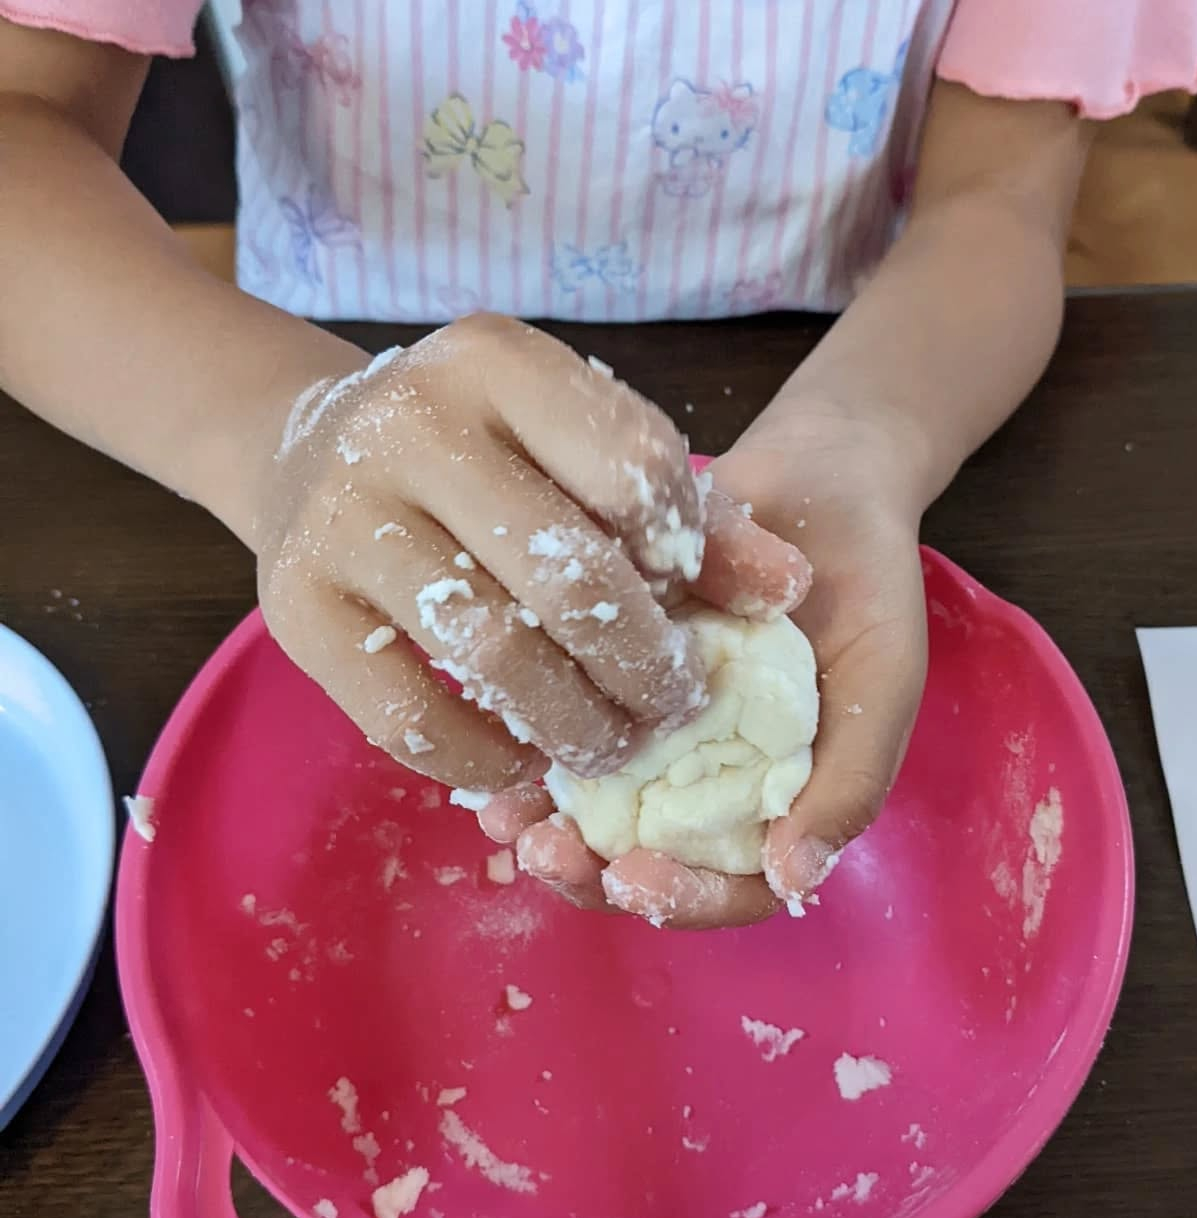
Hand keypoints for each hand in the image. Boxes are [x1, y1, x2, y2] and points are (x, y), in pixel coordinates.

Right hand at [252, 316, 808, 794]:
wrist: (311, 449)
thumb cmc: (482, 456)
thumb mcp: (579, 448)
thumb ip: (688, 515)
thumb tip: (785, 591)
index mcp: (498, 361)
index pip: (635, 471)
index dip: (683, 561)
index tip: (687, 610)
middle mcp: (409, 423)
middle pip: (570, 577)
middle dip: (643, 667)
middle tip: (671, 709)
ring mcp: (340, 516)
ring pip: (493, 654)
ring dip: (573, 726)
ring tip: (610, 746)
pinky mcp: (295, 608)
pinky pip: (407, 718)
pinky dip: (482, 759)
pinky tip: (523, 761)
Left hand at [495, 401, 928, 927]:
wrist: (824, 477)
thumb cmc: (870, 587)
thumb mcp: (882, 684)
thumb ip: (848, 781)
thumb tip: (791, 881)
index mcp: (776, 799)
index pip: (731, 883)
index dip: (685, 898)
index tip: (637, 879)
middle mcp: (709, 779)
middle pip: (649, 859)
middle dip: (593, 873)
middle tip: (546, 856)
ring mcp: (656, 731)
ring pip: (595, 809)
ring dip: (548, 829)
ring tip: (508, 824)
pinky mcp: (610, 674)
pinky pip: (566, 727)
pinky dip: (528, 755)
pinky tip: (495, 765)